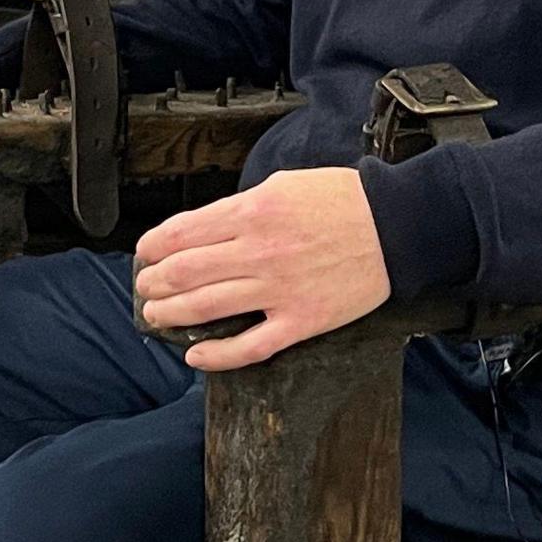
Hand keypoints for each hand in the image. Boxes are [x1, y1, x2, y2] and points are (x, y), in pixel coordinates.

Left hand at [132, 167, 391, 370]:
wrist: (396, 226)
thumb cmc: (343, 201)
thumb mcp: (283, 185)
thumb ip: (242, 207)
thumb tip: (205, 228)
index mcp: (252, 213)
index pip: (183, 233)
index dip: (154, 246)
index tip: (145, 253)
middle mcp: (259, 252)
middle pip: (185, 273)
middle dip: (155, 282)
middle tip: (146, 287)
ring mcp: (279, 290)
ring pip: (206, 309)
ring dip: (171, 315)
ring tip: (156, 315)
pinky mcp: (301, 321)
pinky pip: (250, 346)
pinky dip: (217, 356)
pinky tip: (196, 356)